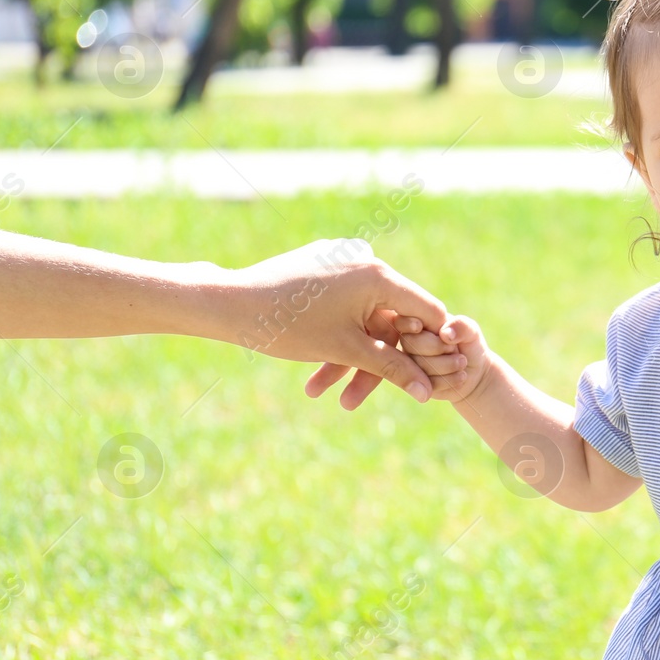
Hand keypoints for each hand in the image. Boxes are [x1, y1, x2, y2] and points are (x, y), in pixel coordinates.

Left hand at [223, 237, 446, 409]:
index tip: (429, 377)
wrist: (229, 303)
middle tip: (359, 399)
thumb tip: (427, 393)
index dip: (430, 348)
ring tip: (321, 391)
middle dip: (377, 362)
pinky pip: (345, 305)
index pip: (426, 311)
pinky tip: (316, 363)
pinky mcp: (323, 267)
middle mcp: (366, 260)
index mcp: (379, 274)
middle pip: (391, 320)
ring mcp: (343, 261)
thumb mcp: (347, 351)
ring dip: (350, 355)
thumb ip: (393, 369)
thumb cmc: (289, 326)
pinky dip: (339, 333)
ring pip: (364, 317)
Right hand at [393, 313, 492, 403]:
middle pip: (410, 343)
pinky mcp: (414, 383)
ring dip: (446, 365)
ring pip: (416, 365)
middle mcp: (408, 341)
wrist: (474, 372)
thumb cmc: (469, 345)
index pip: (406, 319)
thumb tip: (445, 333)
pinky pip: (424, 383)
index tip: (433, 331)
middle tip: (455, 350)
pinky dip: (446, 380)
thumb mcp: (471, 331)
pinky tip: (459, 376)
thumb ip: (461, 325)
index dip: (413, 324)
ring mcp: (409, 363)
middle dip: (437, 347)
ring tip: (462, 363)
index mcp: (418, 321)